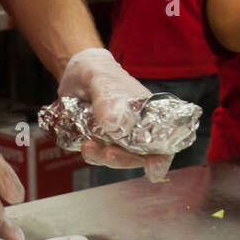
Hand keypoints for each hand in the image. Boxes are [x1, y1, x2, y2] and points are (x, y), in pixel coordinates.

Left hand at [57, 48, 171, 181]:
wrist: (76, 75)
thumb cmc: (98, 72)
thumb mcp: (100, 79)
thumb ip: (107, 98)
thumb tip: (112, 122)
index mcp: (149, 114)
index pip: (164, 141)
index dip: (161, 158)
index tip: (153, 167)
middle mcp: (136, 131)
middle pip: (138, 156)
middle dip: (124, 159)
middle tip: (110, 153)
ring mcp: (118, 139)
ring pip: (117, 159)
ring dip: (104, 158)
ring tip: (89, 146)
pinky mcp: (100, 143)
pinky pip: (98, 157)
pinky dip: (91, 155)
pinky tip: (83, 144)